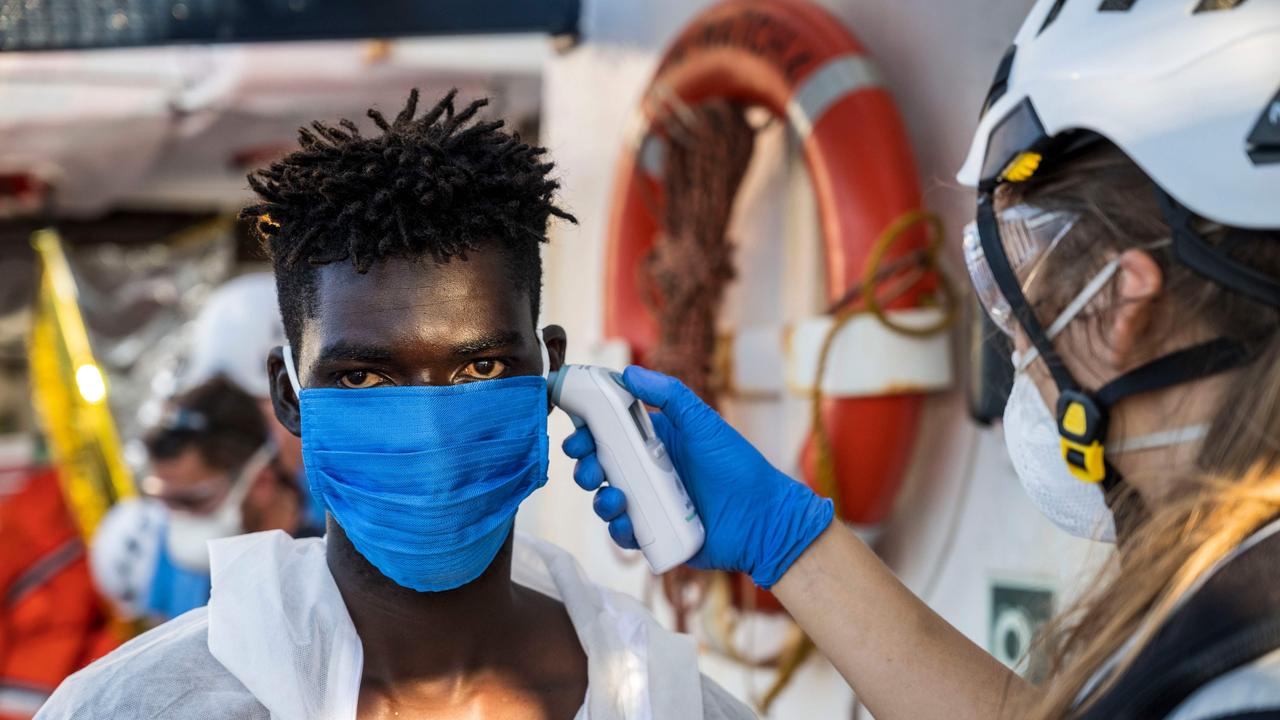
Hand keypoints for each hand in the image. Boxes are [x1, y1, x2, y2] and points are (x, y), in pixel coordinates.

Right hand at [561, 366, 832, 588]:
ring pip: (606, 500)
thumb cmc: (737, 466)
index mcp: (653, 441)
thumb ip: (669, 395)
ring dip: (599, 498)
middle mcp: (646, 471)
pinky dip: (619, 529)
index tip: (575, 432)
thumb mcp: (703, 423)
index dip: (586, 432)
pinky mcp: (654, 533)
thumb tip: (629, 373)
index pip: (608, 433)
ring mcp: (648, 503)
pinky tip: (628, 523)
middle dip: (585, 466)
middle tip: (589, 466)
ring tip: (613, 498)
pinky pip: (624, 533)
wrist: (762, 518)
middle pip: (600, 467)